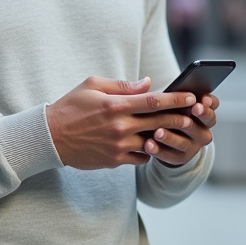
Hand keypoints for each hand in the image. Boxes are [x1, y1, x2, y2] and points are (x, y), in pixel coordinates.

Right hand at [46, 76, 201, 169]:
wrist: (51, 137)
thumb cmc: (71, 106)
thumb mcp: (92, 85)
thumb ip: (122, 85)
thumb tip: (148, 83)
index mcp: (116, 105)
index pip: (154, 101)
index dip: (176, 99)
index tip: (192, 97)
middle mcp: (120, 127)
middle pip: (160, 122)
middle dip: (181, 118)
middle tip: (194, 115)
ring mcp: (118, 146)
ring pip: (154, 142)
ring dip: (165, 135)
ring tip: (176, 130)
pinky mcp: (115, 160)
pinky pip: (142, 157)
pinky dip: (149, 150)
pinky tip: (151, 142)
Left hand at [141, 93, 217, 166]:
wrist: (164, 142)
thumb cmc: (165, 114)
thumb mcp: (166, 102)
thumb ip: (160, 94)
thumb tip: (145, 82)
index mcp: (202, 112)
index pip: (212, 105)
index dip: (210, 102)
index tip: (203, 98)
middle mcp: (202, 129)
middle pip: (205, 122)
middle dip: (199, 114)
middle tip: (193, 109)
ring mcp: (193, 145)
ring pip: (184, 141)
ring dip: (171, 136)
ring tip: (158, 132)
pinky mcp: (180, 158)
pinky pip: (170, 155)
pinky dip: (159, 150)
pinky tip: (148, 145)